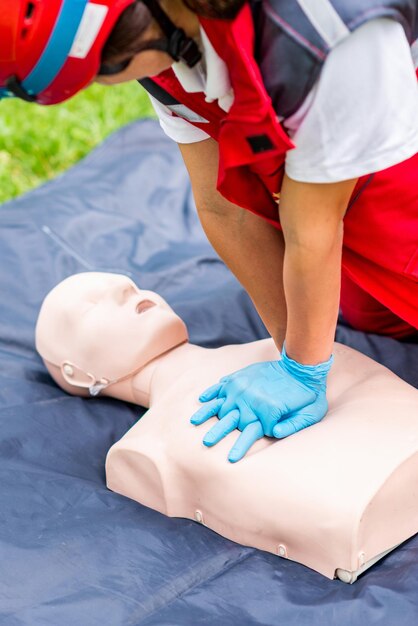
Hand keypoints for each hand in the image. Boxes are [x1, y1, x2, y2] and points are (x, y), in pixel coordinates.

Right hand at [190, 345, 332, 461]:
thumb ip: (292, 426)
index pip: (249, 435)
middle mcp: (250, 401)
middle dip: (217, 433)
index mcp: (266, 412)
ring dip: (207, 414)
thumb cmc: (308, 395)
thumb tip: (273, 433)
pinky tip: (202, 399)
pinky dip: (211, 392)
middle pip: (229, 421)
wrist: (301, 366)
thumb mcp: (310, 414)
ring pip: (220, 404)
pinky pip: (221, 386)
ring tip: (194, 422)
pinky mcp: (240, 378)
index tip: (231, 459)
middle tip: (206, 442)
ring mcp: (242, 388)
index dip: (240, 447)